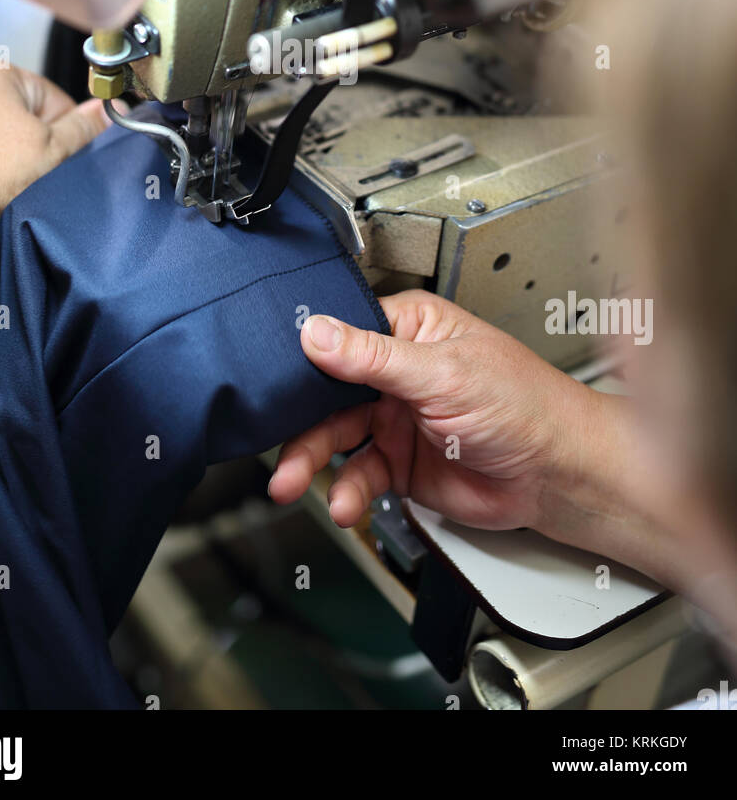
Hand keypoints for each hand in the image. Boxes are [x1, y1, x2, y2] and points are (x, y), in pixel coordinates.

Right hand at [270, 289, 585, 533]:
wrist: (558, 476)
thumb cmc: (527, 405)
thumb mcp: (443, 372)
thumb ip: (375, 357)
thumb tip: (318, 332)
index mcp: (409, 329)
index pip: (341, 333)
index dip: (306, 357)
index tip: (273, 380)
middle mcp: (396, 371)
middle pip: (327, 392)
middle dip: (298, 422)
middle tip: (277, 448)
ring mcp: (396, 418)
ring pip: (335, 436)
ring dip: (312, 460)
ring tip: (295, 482)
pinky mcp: (401, 462)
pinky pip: (359, 474)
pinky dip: (347, 490)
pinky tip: (346, 502)